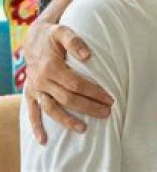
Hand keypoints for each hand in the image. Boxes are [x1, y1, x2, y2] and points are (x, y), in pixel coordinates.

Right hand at [24, 0, 113, 143]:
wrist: (32, 38)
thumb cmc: (53, 35)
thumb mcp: (63, 31)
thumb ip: (75, 41)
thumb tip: (87, 55)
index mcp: (51, 67)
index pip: (76, 84)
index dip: (94, 92)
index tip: (110, 98)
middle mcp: (42, 80)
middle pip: (67, 99)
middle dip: (88, 107)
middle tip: (107, 113)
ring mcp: (35, 89)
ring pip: (51, 109)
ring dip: (67, 120)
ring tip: (85, 129)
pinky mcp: (31, 94)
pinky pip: (32, 112)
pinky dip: (36, 127)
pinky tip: (44, 140)